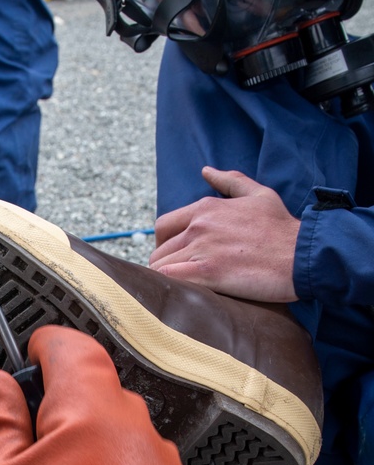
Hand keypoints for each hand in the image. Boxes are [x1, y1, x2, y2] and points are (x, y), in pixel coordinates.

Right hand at [0, 326, 204, 464]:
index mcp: (88, 405)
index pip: (71, 344)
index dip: (44, 346)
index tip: (29, 359)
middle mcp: (135, 421)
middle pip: (93, 388)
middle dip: (62, 404)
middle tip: (31, 443)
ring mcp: (162, 456)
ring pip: (119, 426)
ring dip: (92, 440)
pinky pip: (142, 461)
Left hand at [149, 167, 299, 301]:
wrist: (305, 254)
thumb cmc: (284, 228)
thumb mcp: (259, 195)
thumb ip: (231, 181)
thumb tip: (206, 171)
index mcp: (205, 209)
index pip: (163, 226)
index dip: (164, 243)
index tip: (175, 256)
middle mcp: (198, 226)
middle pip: (159, 248)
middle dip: (165, 263)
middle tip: (179, 276)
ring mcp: (202, 248)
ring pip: (160, 266)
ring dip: (167, 278)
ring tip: (182, 287)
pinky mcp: (208, 272)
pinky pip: (170, 278)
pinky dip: (170, 286)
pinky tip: (181, 293)